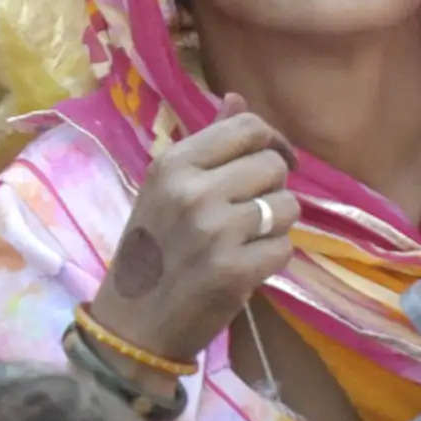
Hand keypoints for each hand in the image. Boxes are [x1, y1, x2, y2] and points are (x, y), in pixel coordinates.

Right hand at [90, 109, 294, 366]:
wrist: (133, 322)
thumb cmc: (152, 251)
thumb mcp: (166, 188)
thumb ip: (207, 143)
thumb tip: (237, 98)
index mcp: (173, 164)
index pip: (248, 128)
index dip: (272, 142)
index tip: (276, 161)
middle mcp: (193, 191)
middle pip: (273, 165)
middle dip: (272, 188)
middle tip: (248, 213)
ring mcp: (214, 232)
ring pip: (286, 206)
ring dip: (275, 225)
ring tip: (245, 241)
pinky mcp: (234, 271)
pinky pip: (284, 248)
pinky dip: (271, 259)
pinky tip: (244, 268)